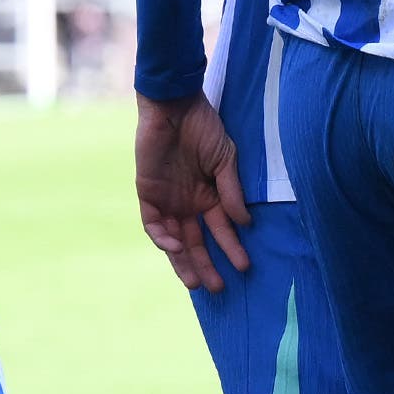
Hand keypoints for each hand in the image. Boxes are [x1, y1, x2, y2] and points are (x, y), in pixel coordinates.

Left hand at [135, 92, 251, 294]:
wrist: (174, 106)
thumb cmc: (203, 128)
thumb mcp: (226, 160)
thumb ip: (232, 192)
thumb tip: (245, 224)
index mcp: (210, 196)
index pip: (220, 230)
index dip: (231, 249)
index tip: (243, 267)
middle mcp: (189, 203)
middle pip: (196, 242)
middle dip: (207, 265)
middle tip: (219, 288)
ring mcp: (168, 200)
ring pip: (175, 240)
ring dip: (183, 262)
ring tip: (196, 283)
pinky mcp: (148, 195)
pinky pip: (153, 224)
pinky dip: (163, 238)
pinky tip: (175, 247)